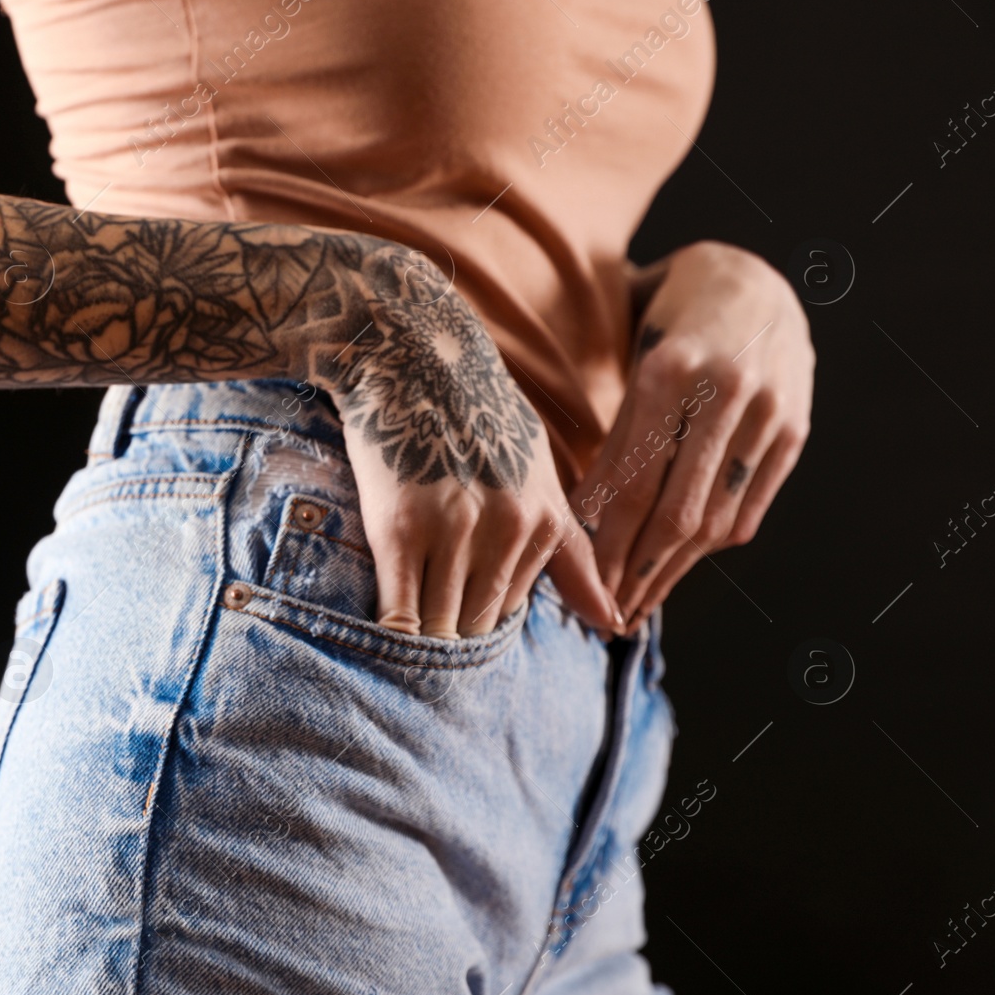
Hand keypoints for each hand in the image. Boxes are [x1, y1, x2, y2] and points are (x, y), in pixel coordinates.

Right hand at [327, 244, 624, 639]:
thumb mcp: (537, 472)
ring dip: (417, 643)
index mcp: (544, 520)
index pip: (511, 614)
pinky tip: (379, 633)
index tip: (447, 620)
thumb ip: (572, 552)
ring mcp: (453, 530)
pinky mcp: (398, 528)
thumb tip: (614, 625)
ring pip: (440, 627)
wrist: (410, 351)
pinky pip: (399, 613)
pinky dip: (390, 634)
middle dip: (449, 641)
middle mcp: (507, 530)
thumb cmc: (473, 410)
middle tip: (420, 643)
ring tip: (397, 640)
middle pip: (476, 627)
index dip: (475, 627)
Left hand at [574, 241, 813, 632]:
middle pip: (675, 512)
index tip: (583, 584)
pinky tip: (682, 566)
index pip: (632, 483)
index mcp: (668, 371)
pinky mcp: (794, 430)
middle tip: (608, 614)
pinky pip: (750, 506)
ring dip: (674, 572)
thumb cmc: (667, 325)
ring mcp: (767, 412)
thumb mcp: (630, 363)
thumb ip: (613, 436)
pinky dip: (714, 544)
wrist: (751, 280)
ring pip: (716, 518)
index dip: (607, 544)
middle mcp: (723, 392)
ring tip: (639, 603)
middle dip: (637, 573)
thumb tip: (580, 523)